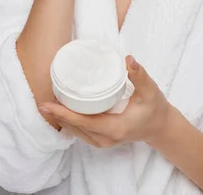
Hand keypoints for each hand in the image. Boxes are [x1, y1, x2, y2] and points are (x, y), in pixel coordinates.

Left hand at [38, 56, 170, 147]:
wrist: (160, 126)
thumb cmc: (154, 108)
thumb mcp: (149, 90)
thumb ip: (139, 75)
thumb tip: (128, 60)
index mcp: (115, 128)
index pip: (83, 122)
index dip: (64, 114)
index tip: (47, 105)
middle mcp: (106, 139)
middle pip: (75, 128)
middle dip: (58, 115)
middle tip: (42, 100)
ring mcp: (103, 142)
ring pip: (76, 132)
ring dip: (61, 119)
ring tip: (48, 104)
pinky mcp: (102, 139)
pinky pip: (81, 132)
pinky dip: (70, 122)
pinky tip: (62, 111)